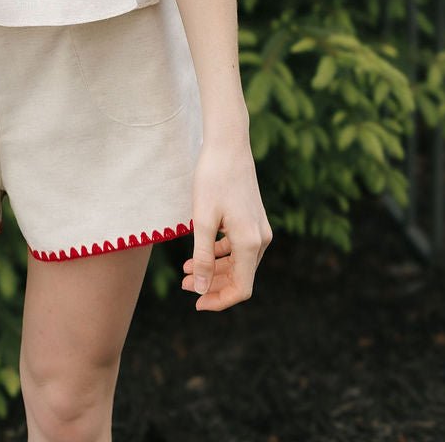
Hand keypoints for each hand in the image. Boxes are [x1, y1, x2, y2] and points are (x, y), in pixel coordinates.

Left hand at [180, 136, 271, 310]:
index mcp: (250, 242)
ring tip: (185, 269)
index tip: (195, 302)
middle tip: (183, 284)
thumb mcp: (202, 219)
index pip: (241, 289)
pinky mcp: (253, 219)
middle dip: (212, 284)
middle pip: (240, 277)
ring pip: (239, 262)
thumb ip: (202, 257)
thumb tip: (199, 289)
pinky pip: (239, 247)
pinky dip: (220, 254)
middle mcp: (261, 239)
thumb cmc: (213, 178)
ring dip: (214, 269)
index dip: (219, 300)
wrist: (228, 143)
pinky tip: (199, 252)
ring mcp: (259, 228)